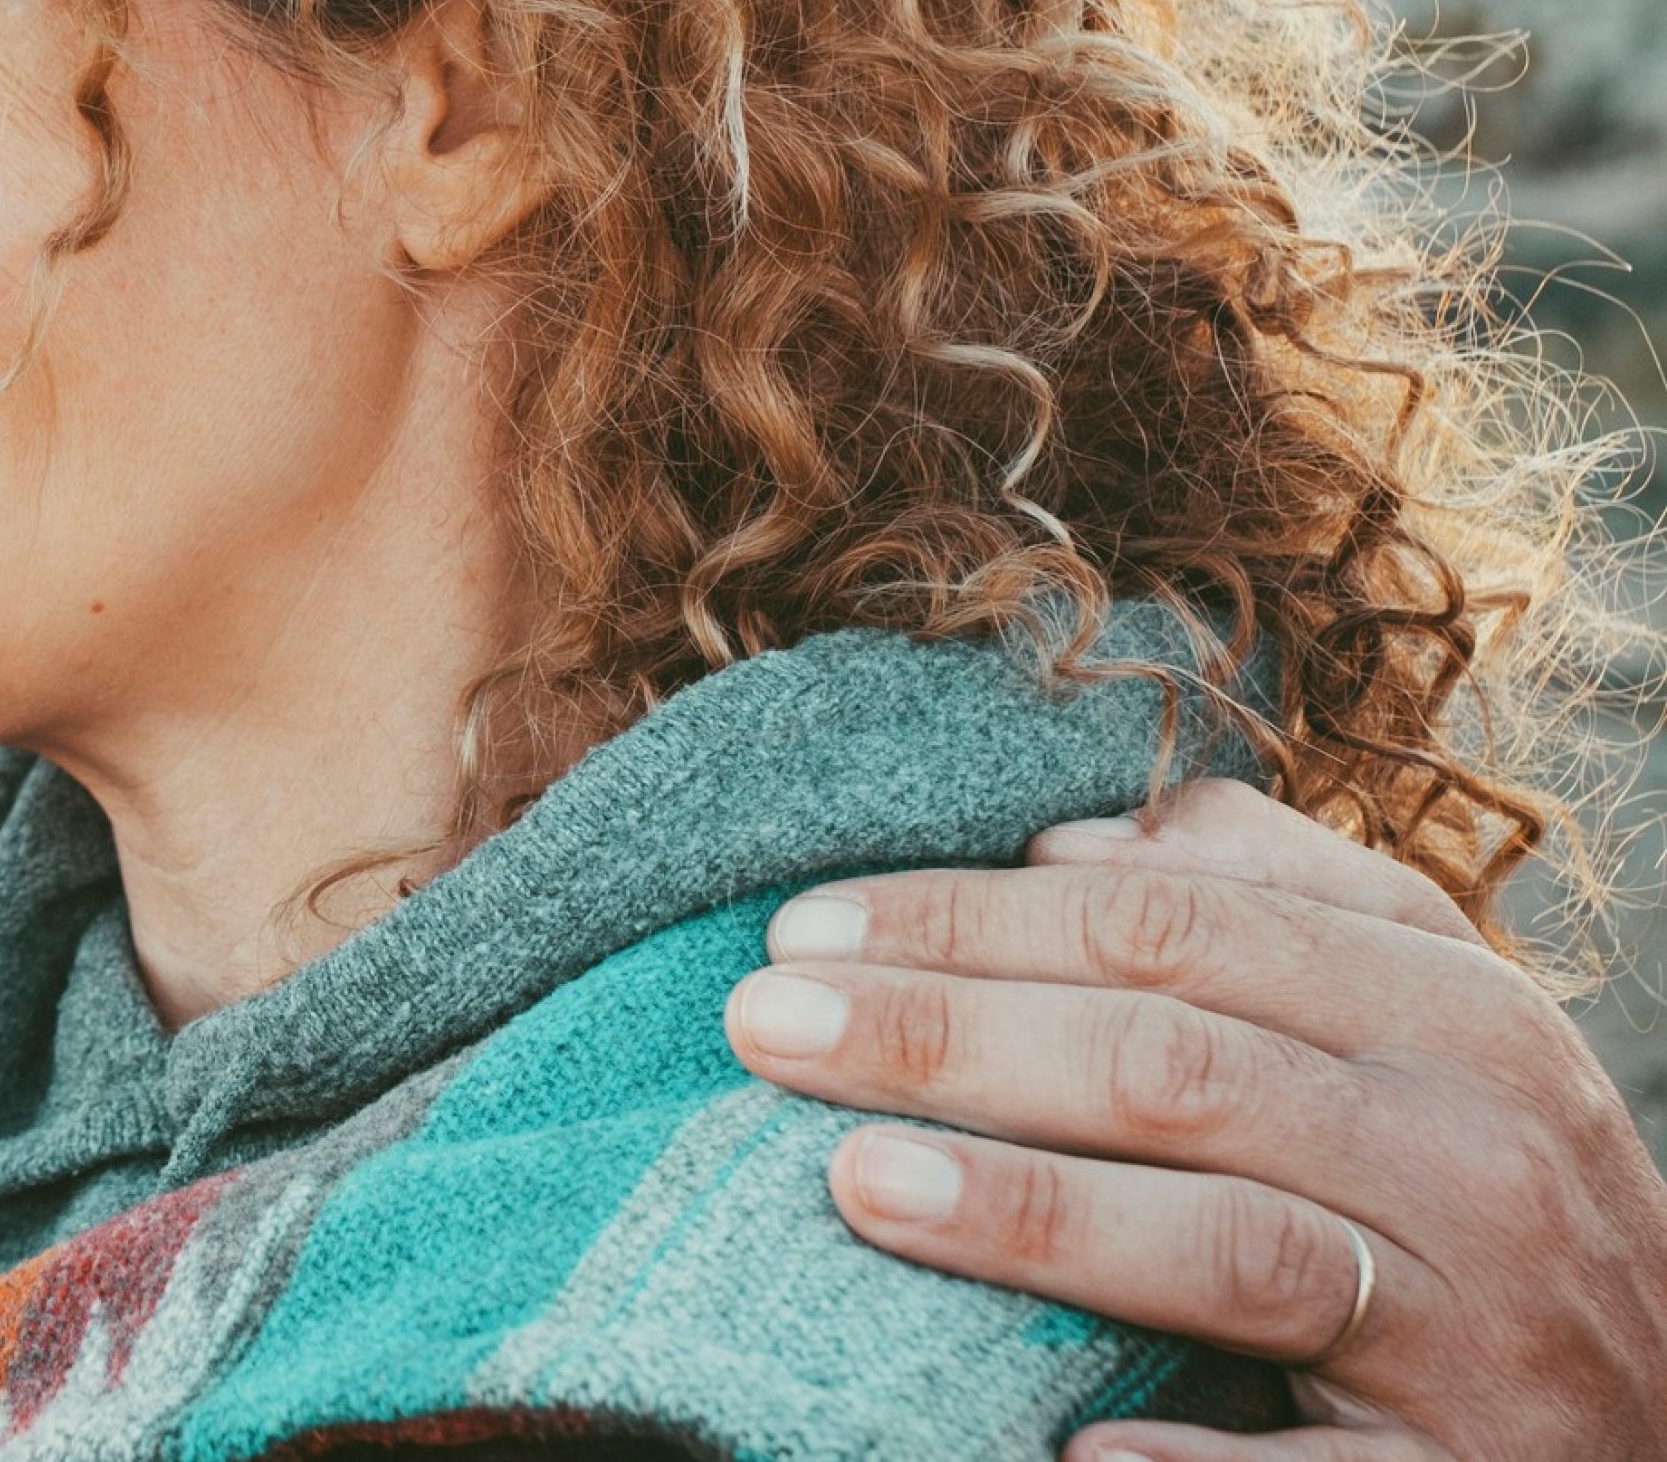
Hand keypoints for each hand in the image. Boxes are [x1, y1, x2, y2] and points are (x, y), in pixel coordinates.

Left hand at [717, 779, 1666, 1461]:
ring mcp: (1482, 1334)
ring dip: (1029, 1213)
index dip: (971, 918)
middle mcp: (1478, 1156)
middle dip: (945, 1034)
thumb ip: (1265, 901)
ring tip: (850, 1179)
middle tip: (760, 1026)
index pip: (1173, 929)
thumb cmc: (1484, 1192)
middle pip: (1172, 1065)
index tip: (798, 928)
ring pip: (1231, 1245)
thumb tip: (1067, 842)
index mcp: (1456, 1014)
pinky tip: (1057, 1441)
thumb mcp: (1423, 1021)